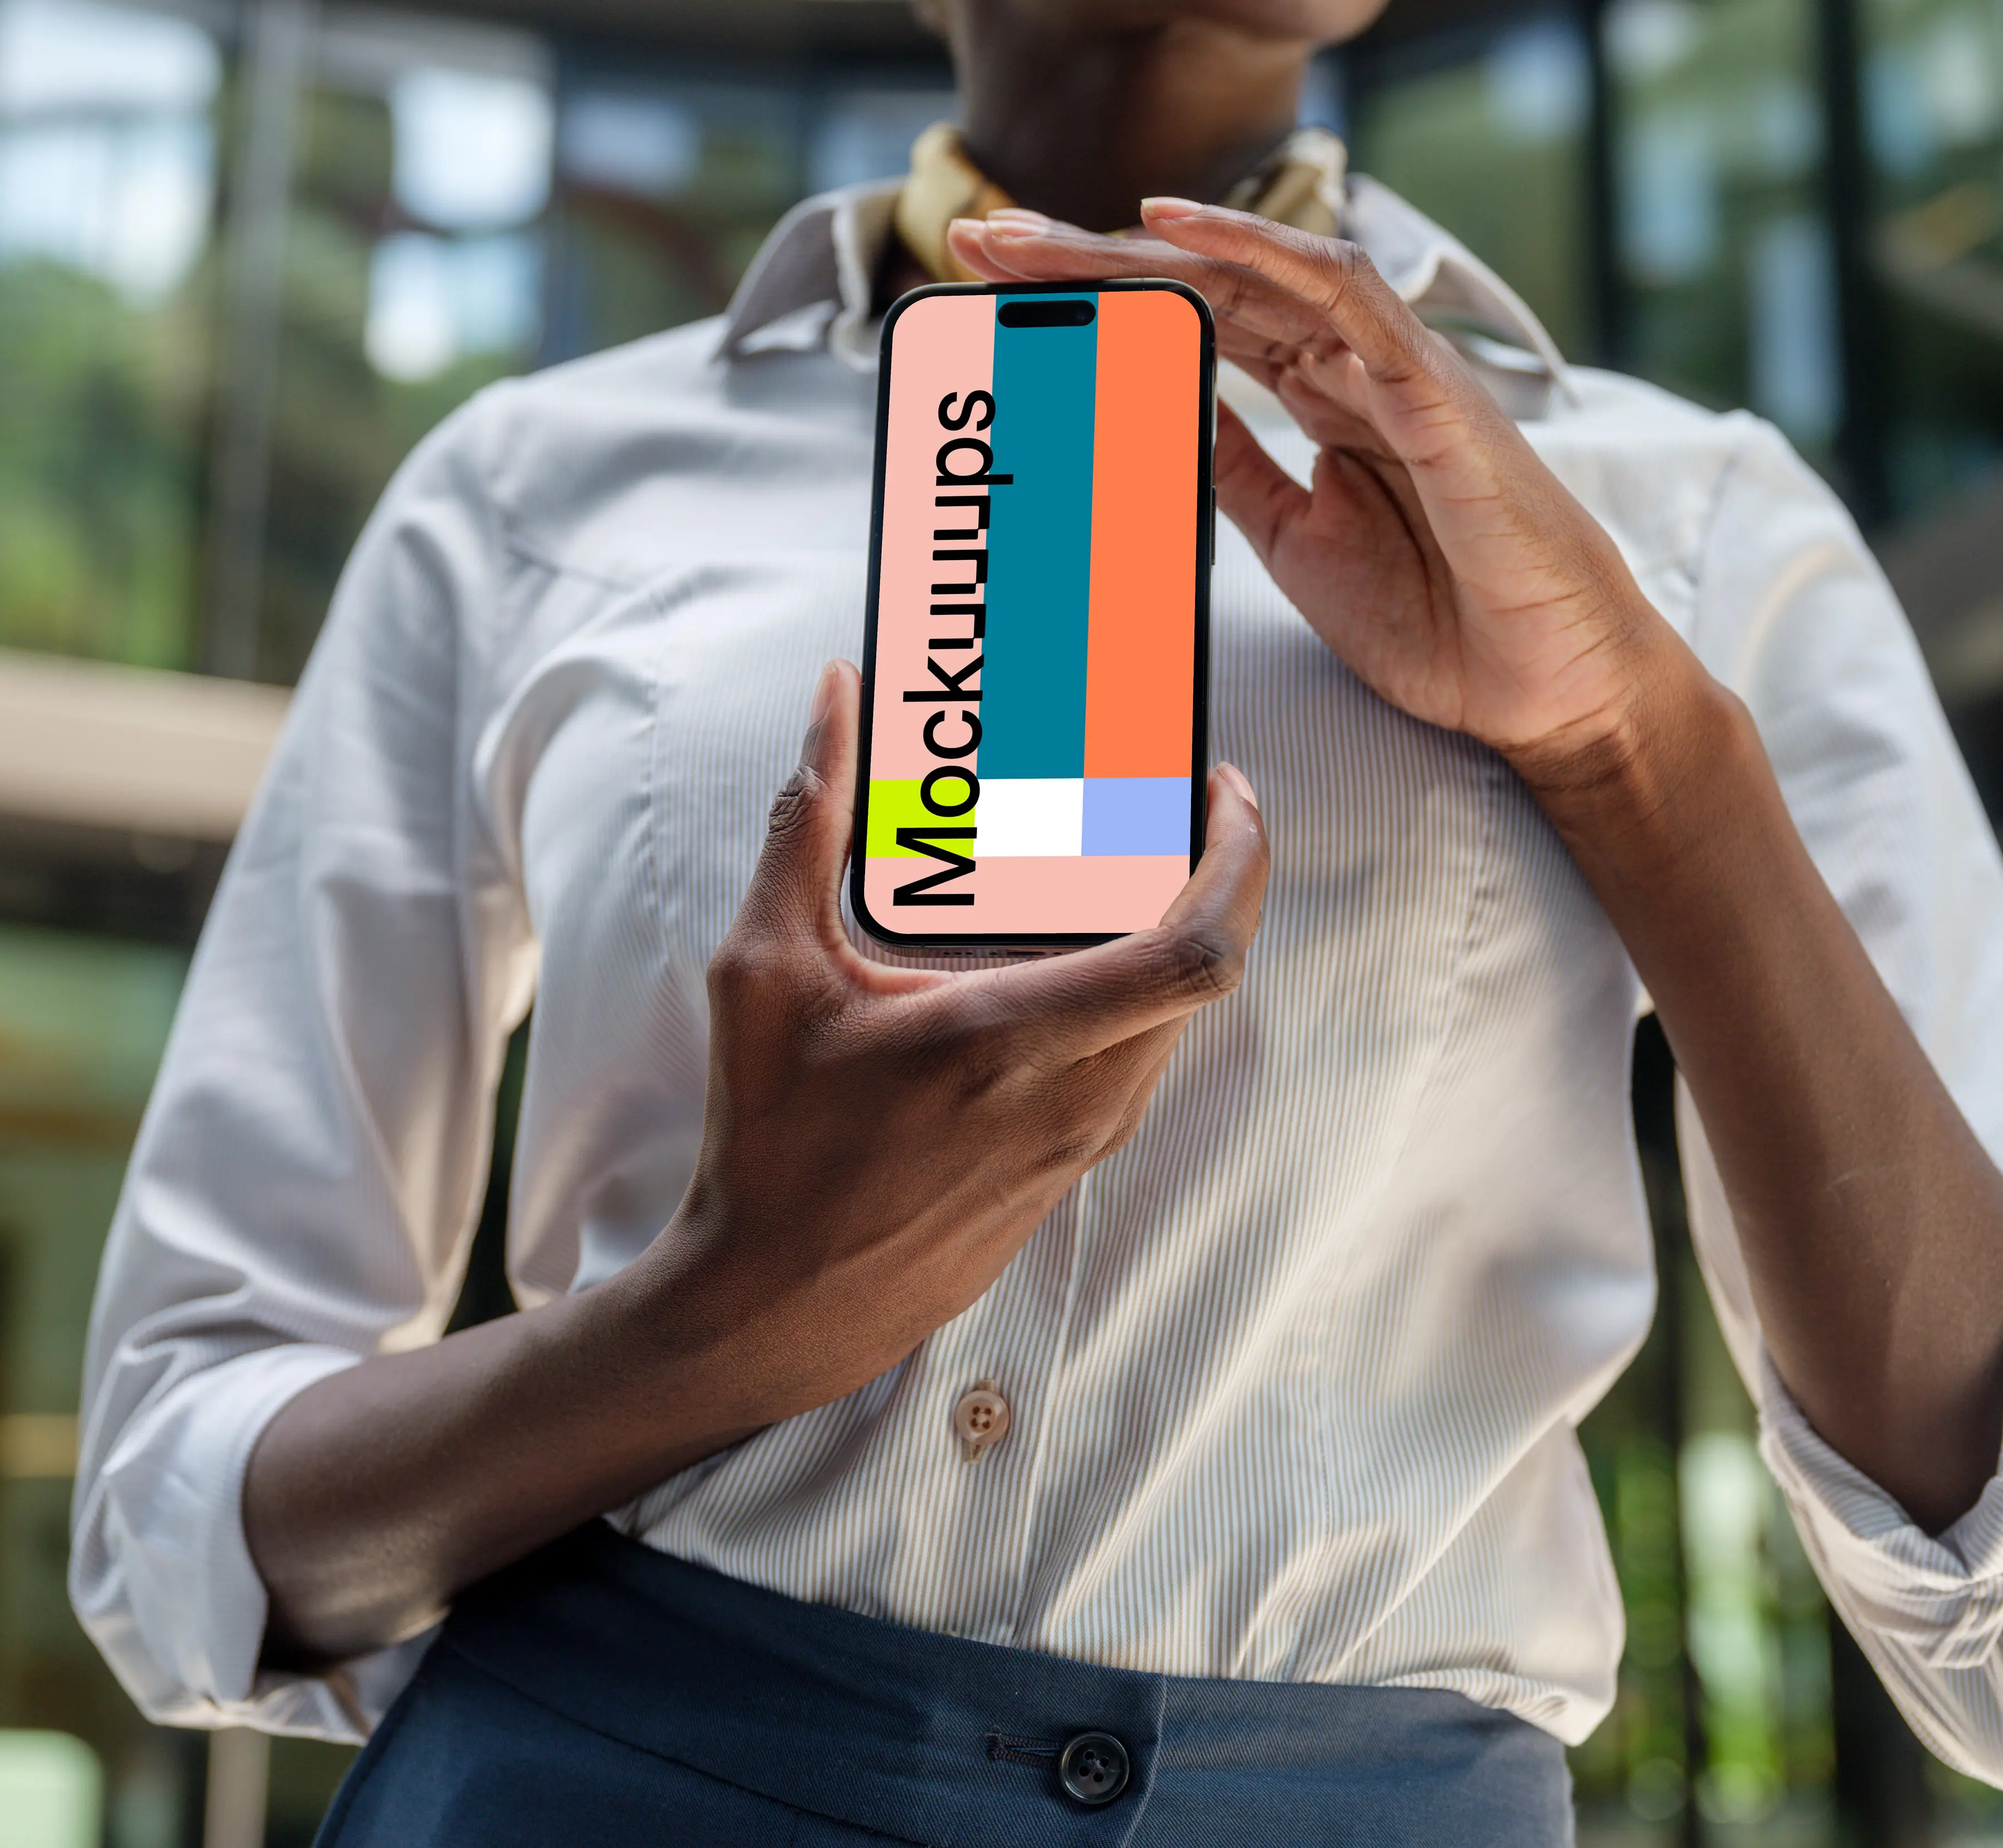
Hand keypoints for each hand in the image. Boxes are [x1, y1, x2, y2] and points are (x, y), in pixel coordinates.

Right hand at [646, 660, 1270, 1416]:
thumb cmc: (769, 1142)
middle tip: (1183, 797)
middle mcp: (1072, 1095)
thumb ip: (804, 827)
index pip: (1195, 952)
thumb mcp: (763, 972)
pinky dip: (1147, 982)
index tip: (1223, 786)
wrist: (781, 1303)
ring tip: (1137, 857)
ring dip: (1184, 926)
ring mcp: (1084, 1137)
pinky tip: (1091, 944)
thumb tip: (834, 700)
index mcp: (1008, 1040)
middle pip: (1213, 967)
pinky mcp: (1076, 1162)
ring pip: (1184, 1010)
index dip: (1239, 857)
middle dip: (1219, 868)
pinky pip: (1149, 1051)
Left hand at [949, 203, 1697, 818]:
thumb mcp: (1295, 538)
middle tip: (980, 241)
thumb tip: (1152, 418)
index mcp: (1318, 395)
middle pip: (1204, 284)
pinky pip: (1343, 294)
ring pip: (1254, 272)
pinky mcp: (1434, 390)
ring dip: (1140, 244)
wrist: (1542, 687)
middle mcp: (1350, 363)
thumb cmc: (1440, 618)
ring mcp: (1393, 368)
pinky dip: (1261, 249)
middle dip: (1087, 259)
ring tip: (1039, 232)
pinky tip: (1179, 226)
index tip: (995, 293)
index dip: (1093, 302)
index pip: (1190, 324)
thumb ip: (1231, 469)